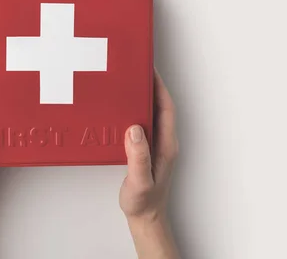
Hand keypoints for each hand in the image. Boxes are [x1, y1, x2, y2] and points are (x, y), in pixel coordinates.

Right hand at [120, 69, 179, 257]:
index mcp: (166, 145)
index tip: (149, 70)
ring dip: (141, 97)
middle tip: (135, 69)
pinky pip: (141, 123)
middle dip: (151, 85)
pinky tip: (120, 109)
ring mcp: (155, 144)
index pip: (166, 108)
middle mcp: (163, 141)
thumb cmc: (144, 202)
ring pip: (151, 113)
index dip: (159, 87)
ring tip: (127, 83)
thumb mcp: (140, 181)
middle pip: (160, 106)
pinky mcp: (146, 148)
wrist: (145, 217)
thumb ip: (139, 156)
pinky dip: (133, 110)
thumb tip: (135, 129)